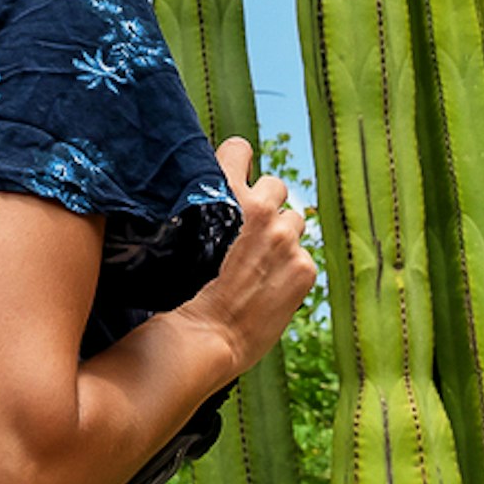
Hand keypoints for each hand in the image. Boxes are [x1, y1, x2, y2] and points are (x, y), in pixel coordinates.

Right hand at [179, 138, 316, 379]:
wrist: (203, 336)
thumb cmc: (179, 290)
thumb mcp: (184, 232)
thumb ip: (208, 209)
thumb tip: (220, 199)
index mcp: (223, 189)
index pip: (241, 148)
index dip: (238, 166)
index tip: (234, 183)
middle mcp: (259, 206)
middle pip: (275, 184)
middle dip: (266, 205)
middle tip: (249, 235)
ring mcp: (286, 237)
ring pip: (295, 220)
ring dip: (282, 236)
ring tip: (260, 264)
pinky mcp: (304, 267)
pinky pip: (303, 257)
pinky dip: (290, 270)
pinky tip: (268, 289)